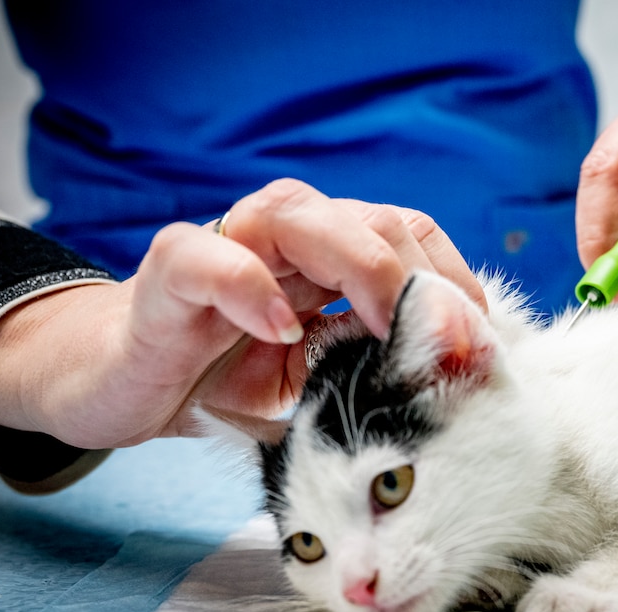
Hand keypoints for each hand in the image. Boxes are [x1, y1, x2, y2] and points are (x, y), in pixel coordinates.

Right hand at [0, 179, 484, 448]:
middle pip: (376, 222)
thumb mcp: (327, 372)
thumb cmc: (238, 374)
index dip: (454, 282)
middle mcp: (291, 229)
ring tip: (385, 328)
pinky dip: (252, 288)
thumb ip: (383, 358)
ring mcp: (232, 240)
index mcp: (336, 246)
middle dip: (422, 282)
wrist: (135, 386)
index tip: (482, 344)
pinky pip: (214, 258)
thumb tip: (468, 369)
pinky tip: (285, 329)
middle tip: (446, 346)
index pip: (412, 237)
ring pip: (307, 218)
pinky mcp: (172, 269)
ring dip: (361, 270)